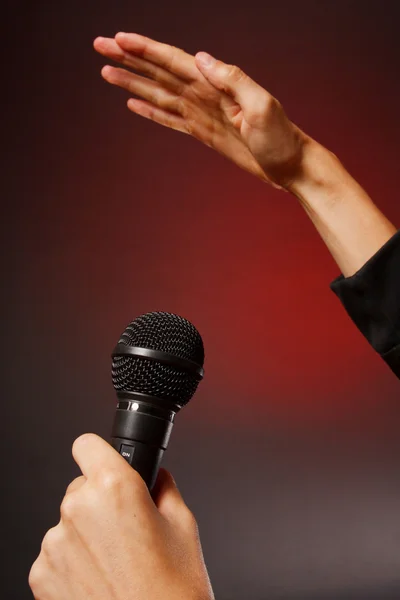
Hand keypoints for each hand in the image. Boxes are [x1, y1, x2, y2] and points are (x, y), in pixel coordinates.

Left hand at [29, 434, 213, 599]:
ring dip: (86, 534)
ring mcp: (55, 544)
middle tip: (126, 530)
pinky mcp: (41, 575)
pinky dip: (73, 562)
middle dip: (100, 501)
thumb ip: (163, 488)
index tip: (106, 463)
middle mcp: (78, 509)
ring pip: (69, 522)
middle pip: (81, 487)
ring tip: (115, 562)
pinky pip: (56, 553)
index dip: (100, 453)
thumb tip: (156, 477)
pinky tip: (99, 580)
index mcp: (114, 487)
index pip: (87, 444)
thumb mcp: (183, 525)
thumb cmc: (173, 591)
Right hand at [94, 32, 307, 187]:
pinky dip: (151, 111)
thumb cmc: (281, 137)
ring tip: (107, 73)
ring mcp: (201, 113)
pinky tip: (135, 104)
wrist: (289, 164)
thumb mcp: (262, 106)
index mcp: (216, 83)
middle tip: (100, 46)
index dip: (144, 49)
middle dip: (128, 59)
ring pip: (158, 93)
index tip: (118, 40)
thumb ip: (233, 80)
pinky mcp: (202, 132)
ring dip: (133, 83)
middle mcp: (204, 94)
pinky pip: (170, 118)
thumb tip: (202, 59)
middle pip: (158, 71)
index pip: (173, 60)